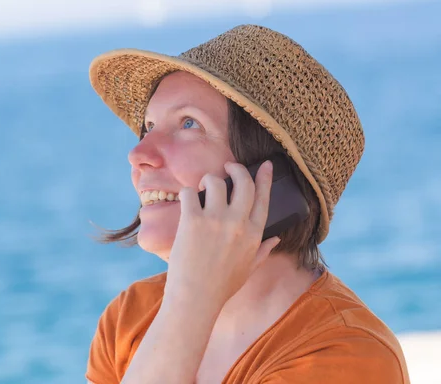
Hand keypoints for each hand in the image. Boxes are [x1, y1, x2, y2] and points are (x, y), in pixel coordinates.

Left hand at [164, 160, 280, 308]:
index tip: (265, 164)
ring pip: (215, 182)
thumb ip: (263, 251)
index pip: (263, 198)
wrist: (196, 299)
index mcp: (254, 234)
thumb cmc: (221, 286)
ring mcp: (215, 220)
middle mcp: (238, 223)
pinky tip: (186, 200)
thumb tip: (276, 239)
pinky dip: (187, 192)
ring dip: (208, 180)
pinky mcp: (192, 221)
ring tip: (202, 187)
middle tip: (228, 167)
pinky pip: (189, 193)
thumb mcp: (249, 269)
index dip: (264, 178)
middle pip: (243, 182)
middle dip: (236, 169)